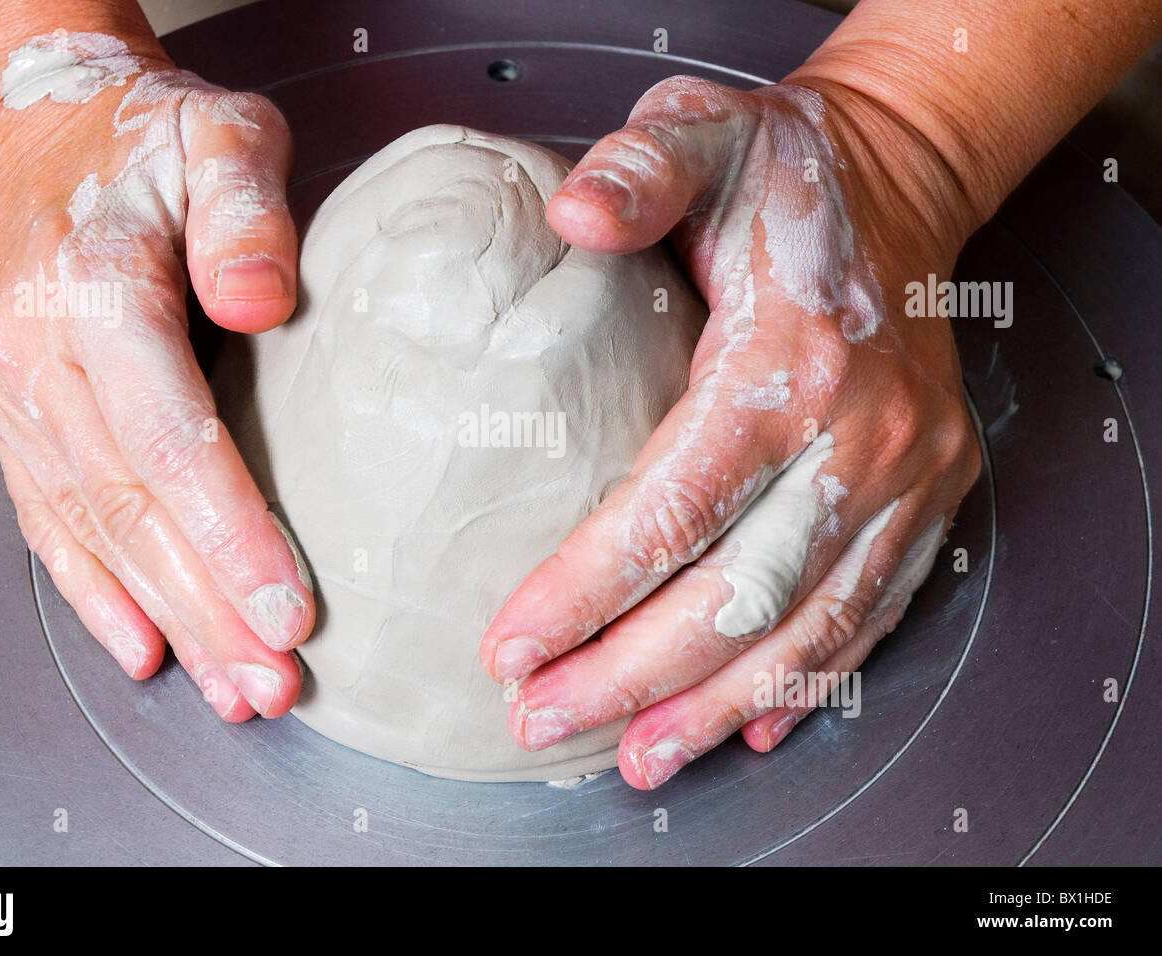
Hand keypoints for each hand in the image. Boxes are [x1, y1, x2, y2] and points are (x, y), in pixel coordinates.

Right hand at [0, 63, 313, 718]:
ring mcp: (16, 396)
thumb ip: (247, 211)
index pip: (167, 436)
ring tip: (234, 691)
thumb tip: (260, 304)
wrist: (55, 131)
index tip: (286, 611)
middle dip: (206, 609)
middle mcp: (37, 356)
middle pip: (129, 508)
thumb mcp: (220, 134)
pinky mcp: (19, 421)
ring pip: (92, 532)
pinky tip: (143, 650)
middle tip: (275, 682)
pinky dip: (97, 595)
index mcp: (90, 287)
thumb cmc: (152, 139)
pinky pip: (53, 523)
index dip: (227, 532)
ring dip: (165, 620)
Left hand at [480, 75, 981, 786]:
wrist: (901, 182)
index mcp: (792, 364)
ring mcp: (910, 476)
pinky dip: (810, 679)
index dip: (586, 590)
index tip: (511, 649)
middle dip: (634, 675)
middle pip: (738, 594)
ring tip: (638, 758)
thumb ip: (638, 172)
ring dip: (717, 706)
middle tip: (542, 720)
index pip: (675, 507)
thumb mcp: (706, 138)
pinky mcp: (932, 496)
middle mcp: (865, 436)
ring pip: (809, 626)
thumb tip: (566, 217)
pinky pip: (873, 611)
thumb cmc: (786, 175)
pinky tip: (754, 724)